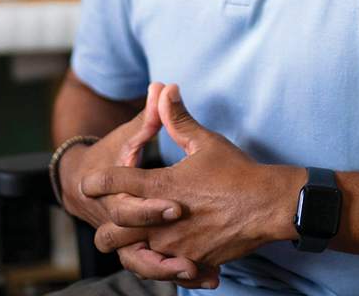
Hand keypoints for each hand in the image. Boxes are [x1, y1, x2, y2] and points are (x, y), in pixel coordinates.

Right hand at [57, 82, 209, 281]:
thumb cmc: (115, 153)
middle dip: (159, 248)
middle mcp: (118, 222)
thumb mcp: (134, 135)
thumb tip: (165, 86)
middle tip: (190, 249)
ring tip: (201, 270)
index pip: (127, 206)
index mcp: (116, 193)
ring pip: (142, 266)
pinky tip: (210, 275)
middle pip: (130, 246)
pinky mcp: (142, 251)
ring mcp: (128, 239)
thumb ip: (152, 116)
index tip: (177, 205)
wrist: (84, 183)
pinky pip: (156, 271)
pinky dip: (180, 276)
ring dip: (168, 272)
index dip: (150, 209)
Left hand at [83, 85, 303, 277]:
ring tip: (138, 233)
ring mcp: (174, 245)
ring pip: (131, 255)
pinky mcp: (190, 260)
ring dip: (130, 245)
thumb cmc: (238, 171)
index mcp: (161, 186)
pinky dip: (159, 261)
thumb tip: (165, 89)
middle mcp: (161, 220)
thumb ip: (178, 119)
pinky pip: (161, 269)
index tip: (90, 181)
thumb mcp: (206, 142)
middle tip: (113, 211)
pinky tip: (167, 249)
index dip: (96, 181)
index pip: (113, 183)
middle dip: (107, 222)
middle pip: (110, 231)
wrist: (268, 206)